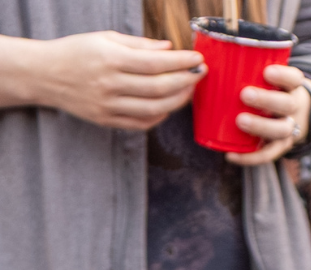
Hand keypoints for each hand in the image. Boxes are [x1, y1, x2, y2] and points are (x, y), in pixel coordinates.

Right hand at [1, 32, 202, 128]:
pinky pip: (142, 123)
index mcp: (110, 59)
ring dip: (178, 101)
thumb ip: (139, 44)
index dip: (181, 62)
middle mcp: (110, 84)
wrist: (46, 74)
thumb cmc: (77, 52)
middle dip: (185, 81)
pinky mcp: (108, 121)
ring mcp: (109, 106)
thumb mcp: (105, 38)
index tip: (197, 59)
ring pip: (154, 109)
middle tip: (199, 74)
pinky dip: (160, 116)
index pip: (155, 63)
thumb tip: (169, 49)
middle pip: (159, 88)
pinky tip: (169, 105)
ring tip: (188, 90)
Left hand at [224, 62, 310, 164]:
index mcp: (291, 87)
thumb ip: (245, 69)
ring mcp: (288, 129)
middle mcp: (293, 108)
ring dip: (260, 126)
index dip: (283, 75)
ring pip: (281, 130)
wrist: (290, 116)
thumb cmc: (268, 89)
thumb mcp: (266, 77)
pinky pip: (267, 154)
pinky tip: (230, 155)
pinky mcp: (279, 147)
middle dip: (267, 100)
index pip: (294, 78)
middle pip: (287, 104)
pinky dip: (249, 157)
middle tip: (245, 95)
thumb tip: (202, 58)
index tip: (266, 71)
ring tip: (240, 121)